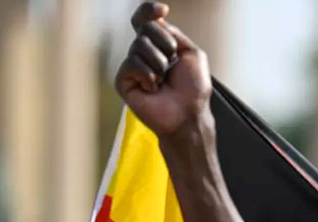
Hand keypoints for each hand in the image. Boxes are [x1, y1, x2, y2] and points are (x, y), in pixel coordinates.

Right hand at [113, 2, 211, 135]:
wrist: (188, 114)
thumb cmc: (193, 90)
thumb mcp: (192, 54)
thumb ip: (175, 34)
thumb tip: (158, 19)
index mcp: (160, 45)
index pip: (146, 20)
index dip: (149, 11)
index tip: (162, 10)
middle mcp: (144, 52)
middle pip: (145, 28)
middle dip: (165, 44)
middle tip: (172, 64)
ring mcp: (133, 66)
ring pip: (139, 45)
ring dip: (159, 63)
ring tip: (164, 80)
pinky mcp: (124, 80)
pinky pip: (131, 64)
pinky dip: (147, 75)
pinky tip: (152, 88)